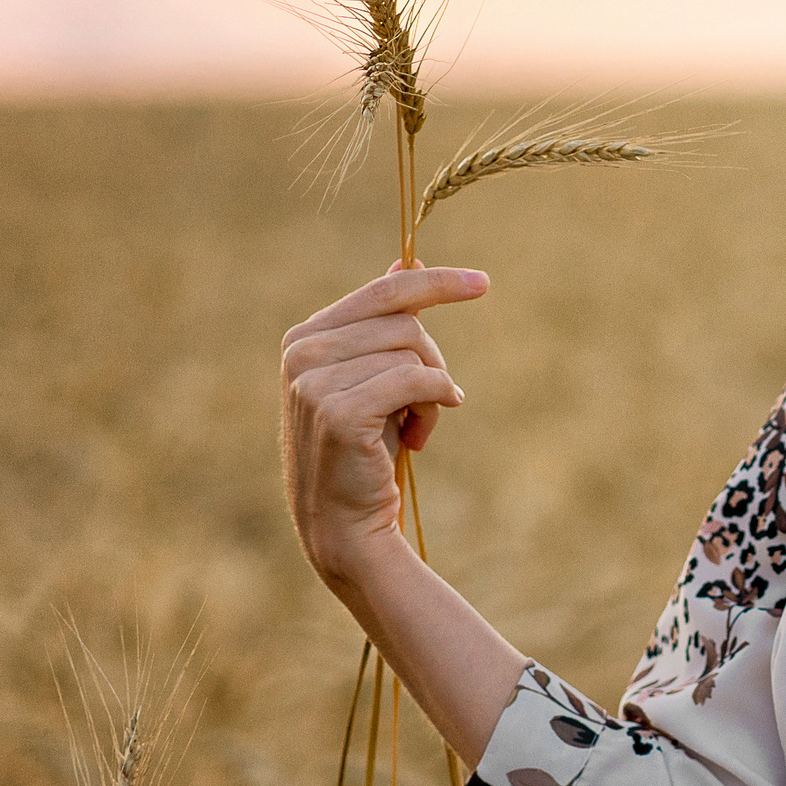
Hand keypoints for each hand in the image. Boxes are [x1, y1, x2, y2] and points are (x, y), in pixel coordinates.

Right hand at [280, 263, 486, 582]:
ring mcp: (314, 381)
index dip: (437, 283)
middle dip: (433, 362)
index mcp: (305, 337)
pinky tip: (422, 435)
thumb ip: (382, 322)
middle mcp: (302, 352)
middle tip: (431, 405)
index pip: (384, 290)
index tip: (483, 283)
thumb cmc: (364, 452)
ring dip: (433, 391)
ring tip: (416, 428)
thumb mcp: (373, 379)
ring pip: (413, 352)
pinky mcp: (338, 410)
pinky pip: (415, 380)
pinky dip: (435, 402)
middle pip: (406, 323)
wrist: (344, 525)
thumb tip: (409, 259)